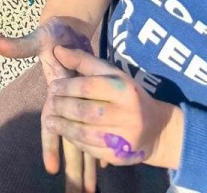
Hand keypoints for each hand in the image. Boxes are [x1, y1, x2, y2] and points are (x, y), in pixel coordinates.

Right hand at [0, 18, 97, 188]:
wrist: (66, 29)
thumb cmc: (52, 34)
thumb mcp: (38, 38)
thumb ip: (20, 45)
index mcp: (54, 96)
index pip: (50, 125)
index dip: (50, 145)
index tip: (51, 169)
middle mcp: (64, 107)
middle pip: (69, 142)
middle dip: (72, 169)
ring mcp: (76, 107)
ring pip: (82, 142)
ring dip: (85, 167)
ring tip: (89, 192)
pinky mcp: (88, 103)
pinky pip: (92, 132)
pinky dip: (95, 149)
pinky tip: (101, 168)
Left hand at [44, 47, 183, 171]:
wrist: (156, 128)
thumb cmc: (127, 95)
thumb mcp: (112, 73)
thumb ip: (84, 61)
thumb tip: (57, 50)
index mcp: (125, 90)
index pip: (90, 87)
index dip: (67, 87)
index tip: (53, 87)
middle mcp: (127, 115)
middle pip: (86, 111)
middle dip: (63, 107)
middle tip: (50, 103)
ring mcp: (123, 139)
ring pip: (86, 133)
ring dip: (64, 127)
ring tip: (50, 120)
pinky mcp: (118, 157)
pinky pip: (90, 149)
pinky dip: (74, 141)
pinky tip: (65, 133)